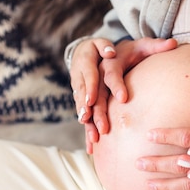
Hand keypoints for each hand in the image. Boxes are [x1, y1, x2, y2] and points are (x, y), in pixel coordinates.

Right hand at [69, 37, 176, 152]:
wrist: (109, 53)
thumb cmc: (131, 51)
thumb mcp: (142, 45)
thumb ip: (157, 46)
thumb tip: (174, 43)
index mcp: (110, 63)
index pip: (112, 74)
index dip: (116, 85)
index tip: (124, 98)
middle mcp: (98, 77)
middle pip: (96, 95)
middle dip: (98, 111)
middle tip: (104, 127)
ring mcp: (92, 90)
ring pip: (88, 108)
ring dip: (90, 123)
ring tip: (95, 137)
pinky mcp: (90, 101)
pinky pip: (88, 117)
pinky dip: (88, 131)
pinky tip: (91, 147)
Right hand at [69, 38, 116, 152]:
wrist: (82, 53)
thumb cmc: (98, 48)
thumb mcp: (101, 43)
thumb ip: (105, 46)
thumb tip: (110, 52)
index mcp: (86, 63)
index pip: (89, 76)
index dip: (90, 88)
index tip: (92, 99)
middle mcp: (80, 78)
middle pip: (83, 96)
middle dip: (86, 109)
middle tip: (88, 120)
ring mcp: (79, 91)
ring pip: (82, 109)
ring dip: (87, 123)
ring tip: (92, 137)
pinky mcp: (82, 102)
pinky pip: (85, 117)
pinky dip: (88, 131)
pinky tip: (92, 146)